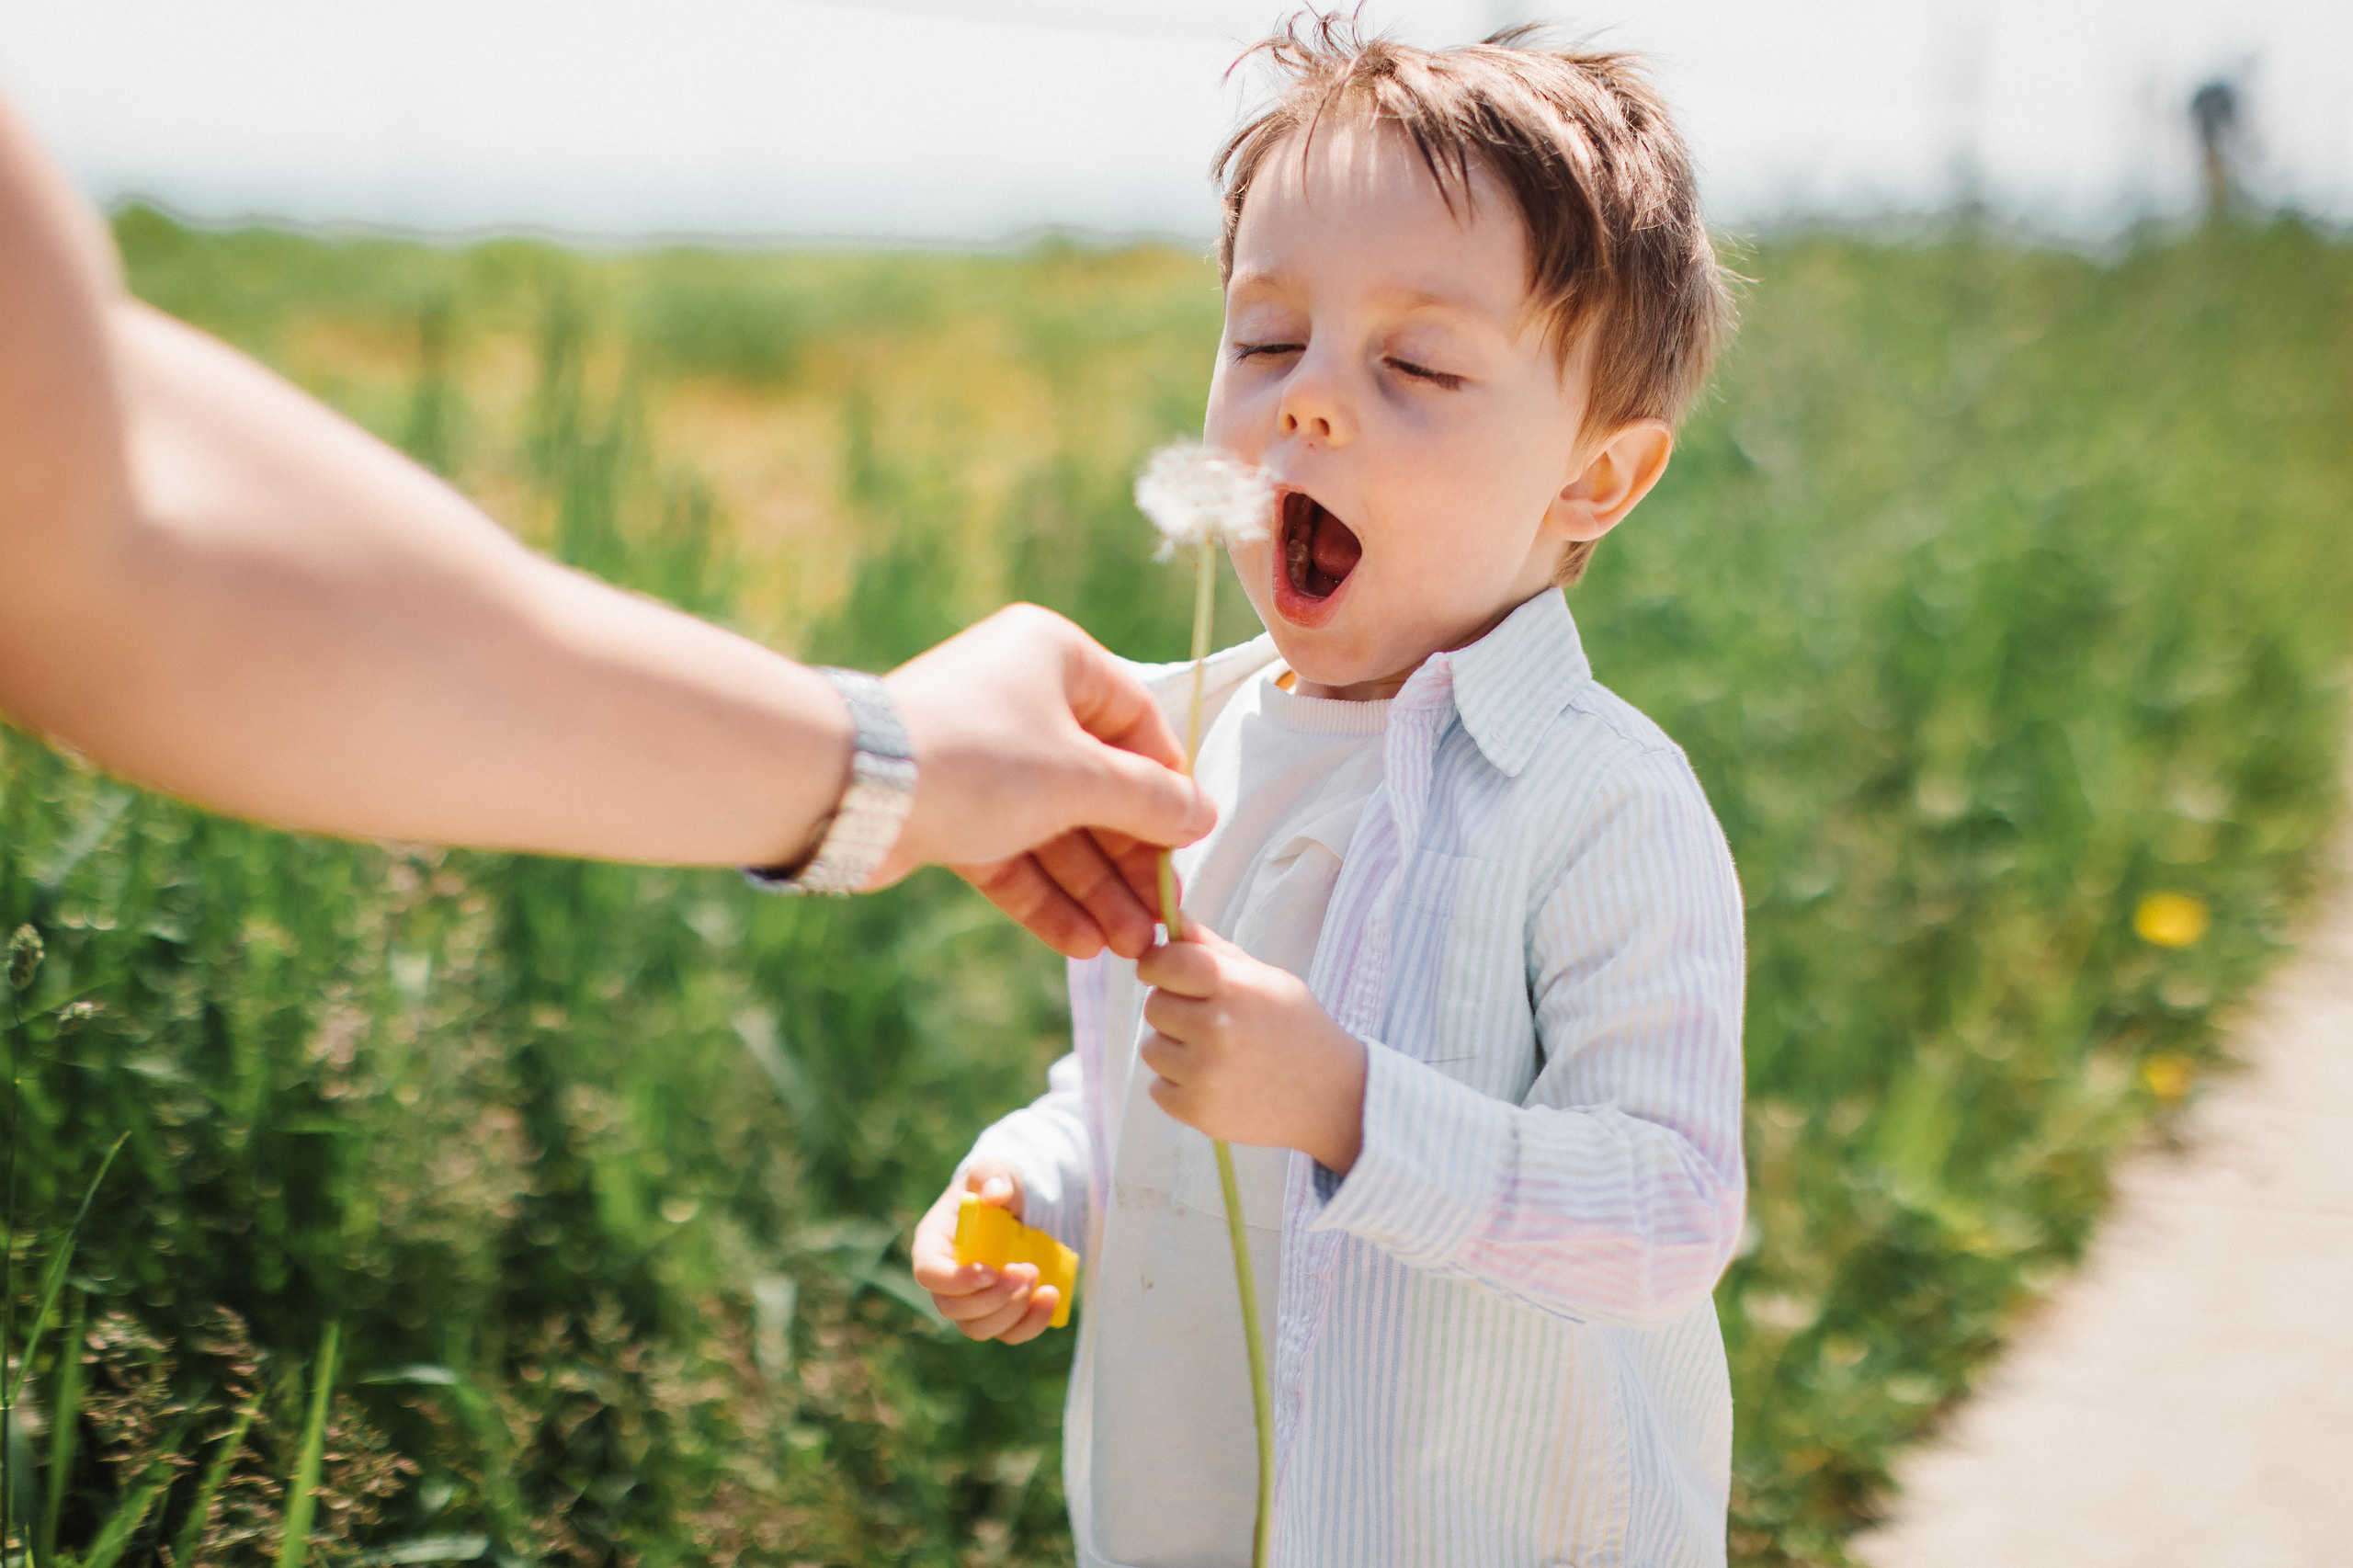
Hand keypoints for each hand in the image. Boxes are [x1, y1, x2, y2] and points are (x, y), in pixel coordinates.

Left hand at [879, 604, 1215, 959]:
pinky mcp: (946, 809)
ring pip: (1054, 828)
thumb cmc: (978, 758)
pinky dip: (1045, 895)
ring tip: (1130, 947)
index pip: (1137, 723)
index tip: (1186, 844)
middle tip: (1161, 917)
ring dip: (1094, 889)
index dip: (1167, 787)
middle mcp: (1019, 699)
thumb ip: (1150, 801)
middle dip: (1128, 859)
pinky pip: (1010, 853)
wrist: (850, 788)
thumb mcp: (1081, 779)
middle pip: (1095, 786)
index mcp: (1057, 659)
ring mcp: (980, 757)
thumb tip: (1204, 814)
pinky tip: (1081, 944)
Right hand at [910, 1160, 1061, 1344]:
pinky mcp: (999, 1312)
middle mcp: (946, 1279)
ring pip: (979, 1328)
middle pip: (953, 1309)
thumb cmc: (997, 1186)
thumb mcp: (994, 1171)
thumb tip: (995, 1194)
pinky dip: (1032, 1323)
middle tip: (1025, 1270)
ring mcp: (972, 1300)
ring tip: (1037, 1275)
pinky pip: (1009, 1333)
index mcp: (934, 1243)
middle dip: (992, 1298)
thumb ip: (992, 1175)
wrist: (1021, 1206)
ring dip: (1012, 1311)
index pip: (928, 1272)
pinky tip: (1051, 1297)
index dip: (955, 1280)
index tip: (990, 1271)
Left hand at [1137, 920, 1367, 1173]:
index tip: (1165, 973)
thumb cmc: (1295, 1026)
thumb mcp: (1264, 977)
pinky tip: (1215, 1082)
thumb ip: (1212, 948)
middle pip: (1153, 1006)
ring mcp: (1204, 1074)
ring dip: (1174, 1049)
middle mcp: (1215, 1028)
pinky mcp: (1197, 1112)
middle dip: (1173, 1009)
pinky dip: (1178, 1085)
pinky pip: (1157, 1088)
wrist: (1332, 1095)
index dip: (1157, 966)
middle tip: (1208, 1020)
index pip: (1162, 963)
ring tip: (1215, 1054)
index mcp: (1232, 986)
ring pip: (1152, 1048)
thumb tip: (1170, 917)